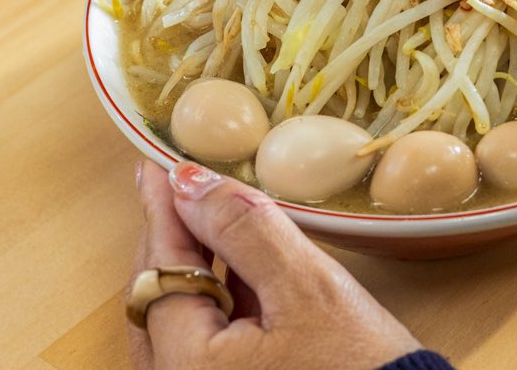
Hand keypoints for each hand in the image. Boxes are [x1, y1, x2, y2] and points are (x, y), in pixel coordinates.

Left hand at [130, 160, 421, 369]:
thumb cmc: (359, 366)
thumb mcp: (307, 286)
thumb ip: (244, 230)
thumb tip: (190, 183)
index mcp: (189, 366)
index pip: (160, 272)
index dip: (164, 213)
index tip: (159, 166)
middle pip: (157, 299)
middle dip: (170, 239)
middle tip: (176, 185)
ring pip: (178, 321)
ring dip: (192, 267)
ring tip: (204, 215)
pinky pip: (203, 344)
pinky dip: (214, 301)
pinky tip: (234, 268)